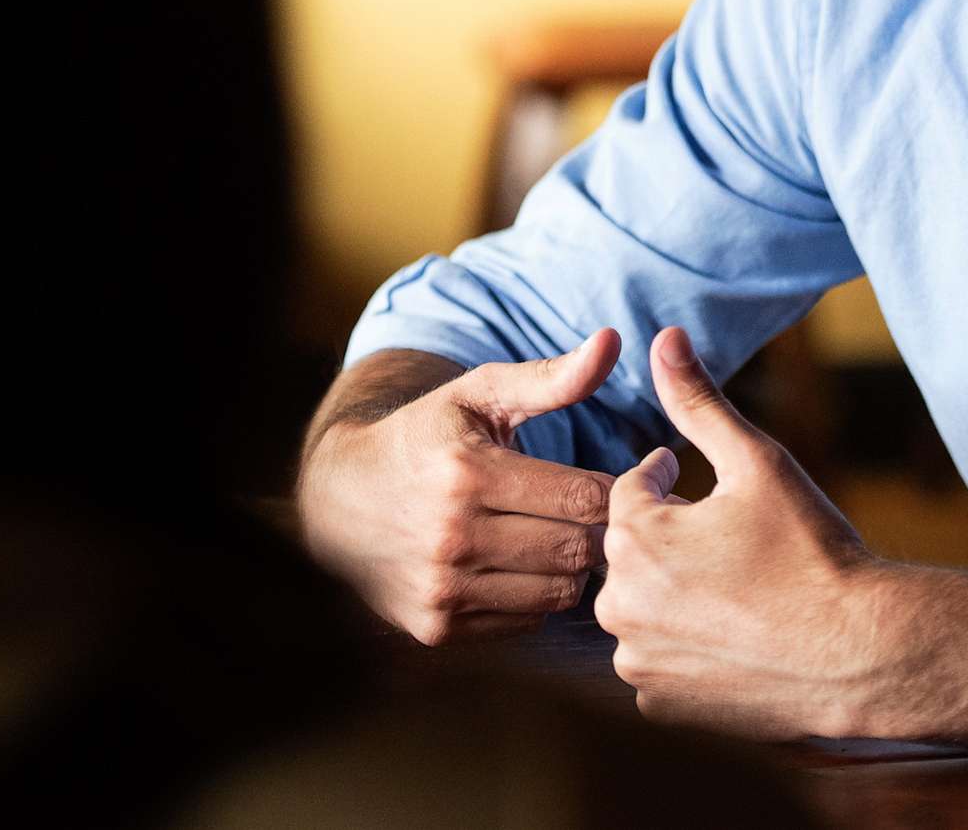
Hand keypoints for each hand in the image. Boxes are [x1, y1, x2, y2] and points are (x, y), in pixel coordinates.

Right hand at [298, 329, 621, 644]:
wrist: (339, 498)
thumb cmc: (424, 437)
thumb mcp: (478, 395)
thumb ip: (550, 377)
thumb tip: (612, 340)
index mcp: (468, 471)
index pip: (583, 498)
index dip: (619, 491)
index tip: (628, 481)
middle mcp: (453, 536)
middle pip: (577, 550)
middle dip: (601, 530)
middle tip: (600, 513)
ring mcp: (443, 589)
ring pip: (559, 592)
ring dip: (573, 566)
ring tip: (561, 535)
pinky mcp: (437, 627)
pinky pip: (527, 620)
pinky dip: (538, 594)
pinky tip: (522, 563)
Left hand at [597, 326, 883, 739]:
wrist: (861, 653)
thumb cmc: (812, 552)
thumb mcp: (757, 463)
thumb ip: (698, 402)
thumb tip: (664, 338)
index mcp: (635, 535)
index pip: (632, 490)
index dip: (669, 481)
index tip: (693, 479)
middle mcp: (620, 602)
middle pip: (631, 552)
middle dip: (668, 539)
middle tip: (724, 540)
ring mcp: (639, 659)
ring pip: (641, 607)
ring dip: (672, 592)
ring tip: (731, 587)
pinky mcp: (660, 704)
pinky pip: (655, 659)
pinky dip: (682, 645)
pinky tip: (730, 635)